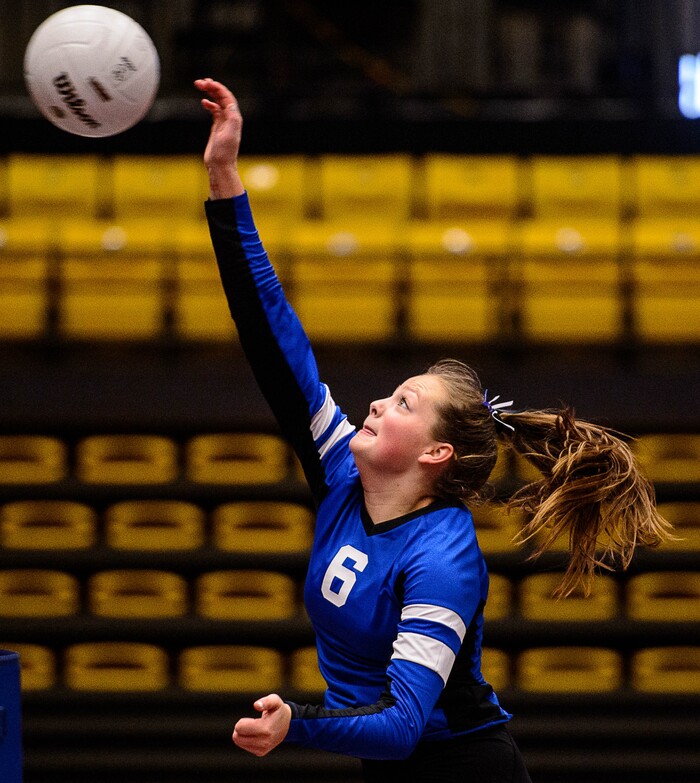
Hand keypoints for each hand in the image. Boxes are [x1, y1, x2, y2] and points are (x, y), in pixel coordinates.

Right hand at [194, 77, 244, 198]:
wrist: (220, 166)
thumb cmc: (224, 153)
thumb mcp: (228, 135)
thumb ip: (231, 119)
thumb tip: (229, 104)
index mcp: (234, 118)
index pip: (227, 97)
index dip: (218, 88)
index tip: (206, 82)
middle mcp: (231, 119)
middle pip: (222, 97)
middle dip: (212, 87)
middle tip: (199, 82)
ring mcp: (224, 123)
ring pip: (218, 102)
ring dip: (210, 93)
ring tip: (199, 86)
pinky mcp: (218, 128)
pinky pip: (215, 111)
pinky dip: (210, 104)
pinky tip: (203, 102)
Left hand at [232, 694, 291, 756]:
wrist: (288, 724)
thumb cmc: (278, 710)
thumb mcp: (275, 701)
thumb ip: (266, 701)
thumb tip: (256, 705)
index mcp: (266, 729)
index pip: (240, 728)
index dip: (242, 721)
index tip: (251, 719)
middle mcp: (264, 742)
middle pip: (237, 737)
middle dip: (240, 728)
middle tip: (250, 722)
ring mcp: (262, 749)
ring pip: (239, 742)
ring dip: (242, 734)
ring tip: (252, 727)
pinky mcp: (260, 752)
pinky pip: (244, 746)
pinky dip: (246, 739)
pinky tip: (255, 734)